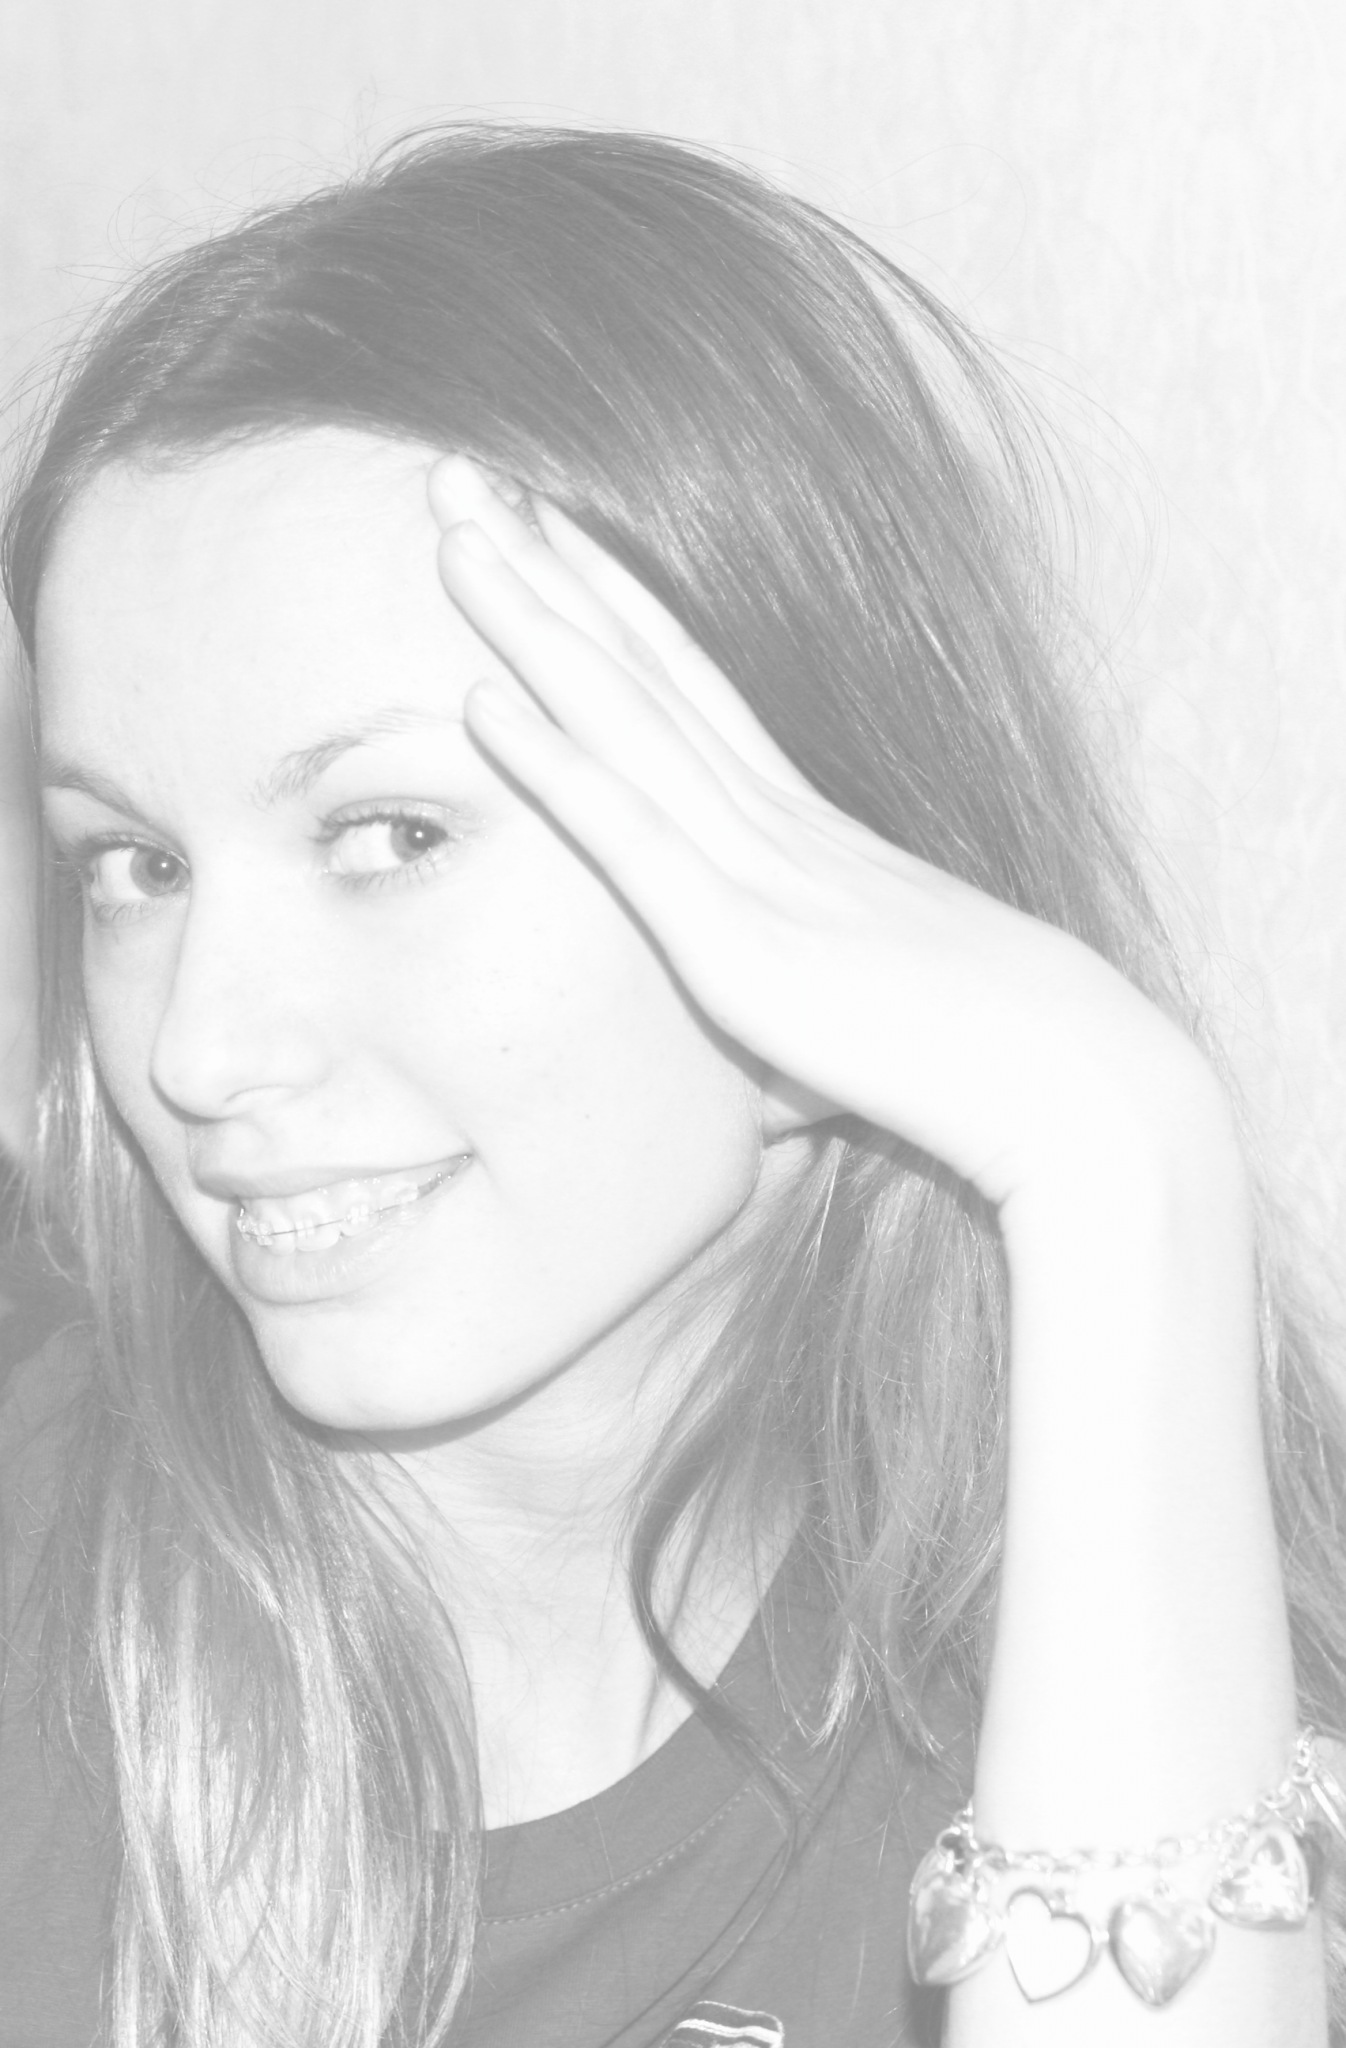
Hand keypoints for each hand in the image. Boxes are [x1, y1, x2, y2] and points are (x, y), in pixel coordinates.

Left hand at [427, 456, 1213, 1212]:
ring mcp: (753, 867)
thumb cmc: (976, 1045)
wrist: (1064, 1081)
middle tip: (455, 474)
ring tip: (453, 533)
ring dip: (533, 621)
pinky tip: (480, 703)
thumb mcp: (869, 983)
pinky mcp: (738, 941)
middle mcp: (769, 815)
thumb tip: (776, 1002)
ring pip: (623, 715)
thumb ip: (804, 968)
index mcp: (800, 821)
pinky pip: (631, 836)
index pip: (684, 681)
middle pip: (638, 664)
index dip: (606, 595)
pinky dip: (554, 765)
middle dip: (545, 566)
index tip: (539, 522)